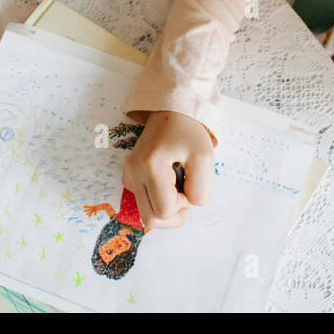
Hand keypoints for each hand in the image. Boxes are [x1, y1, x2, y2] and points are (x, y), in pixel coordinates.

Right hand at [124, 111, 213, 228]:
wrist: (170, 114)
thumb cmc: (188, 133)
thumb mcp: (205, 159)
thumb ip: (201, 190)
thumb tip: (187, 206)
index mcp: (150, 165)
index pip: (164, 211)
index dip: (182, 205)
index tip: (189, 182)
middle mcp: (133, 173)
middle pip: (150, 220)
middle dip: (173, 214)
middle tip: (185, 191)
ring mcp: (128, 176)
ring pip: (146, 215)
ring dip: (167, 208)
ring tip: (177, 185)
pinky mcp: (129, 178)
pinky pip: (145, 202)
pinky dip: (159, 200)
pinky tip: (168, 181)